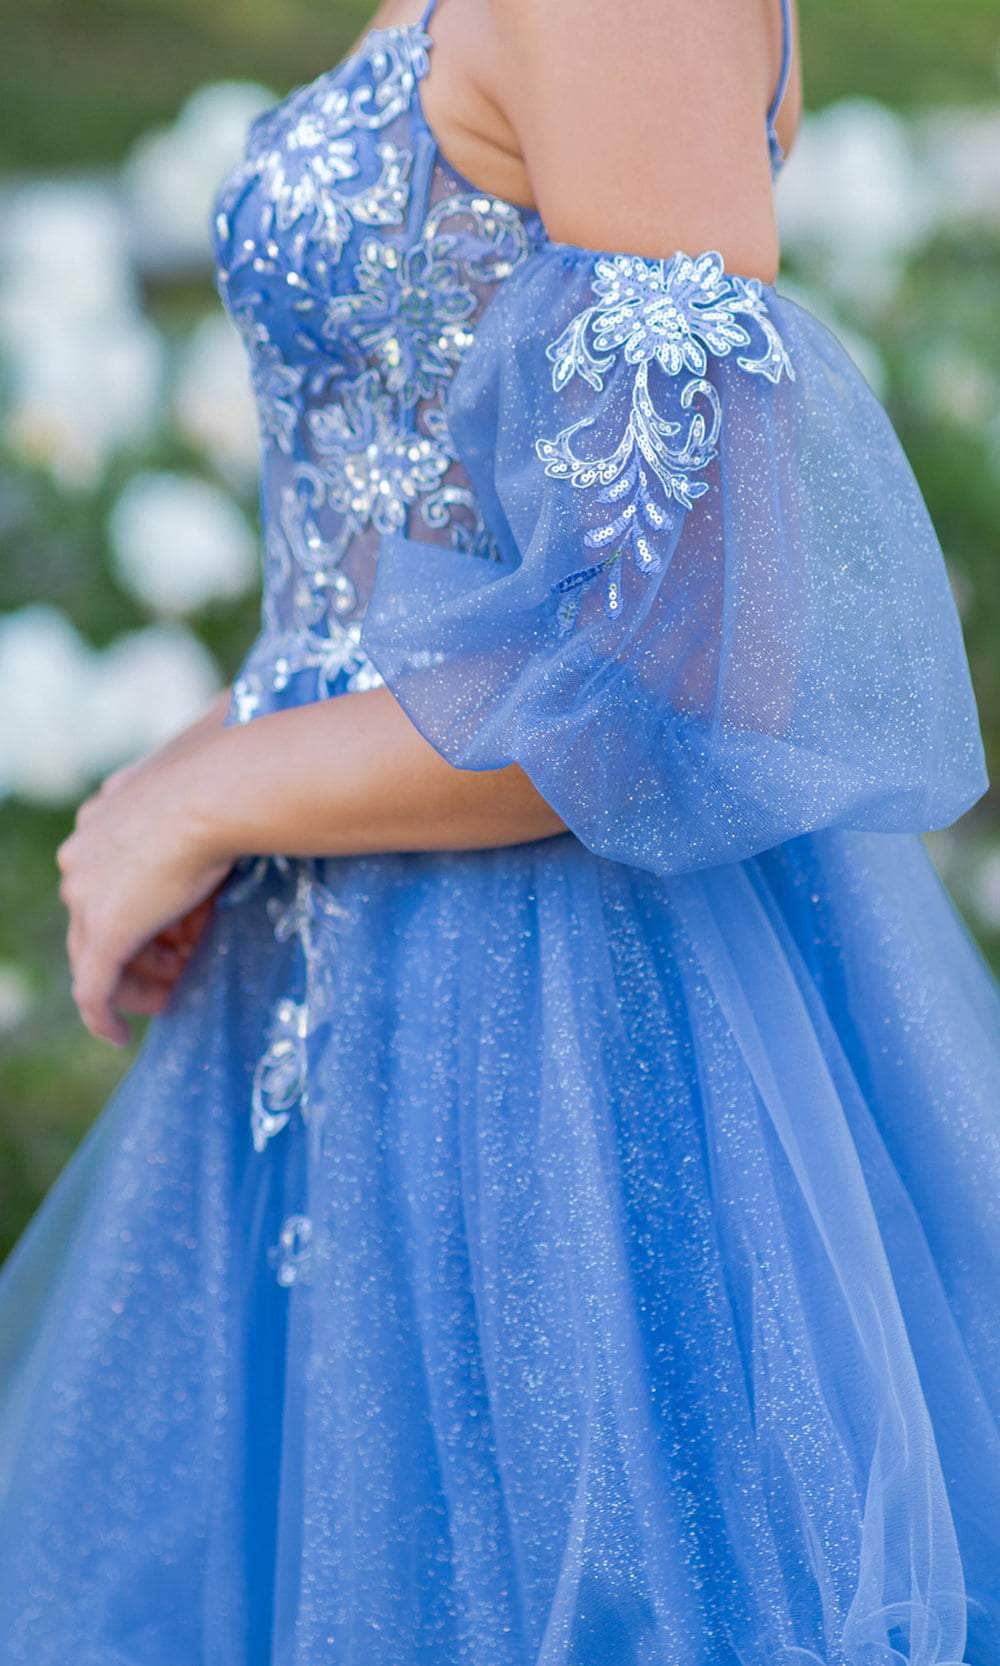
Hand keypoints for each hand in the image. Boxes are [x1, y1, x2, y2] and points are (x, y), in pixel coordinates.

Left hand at [56, 715, 235, 1047]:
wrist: (221, 792)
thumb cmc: (227, 784)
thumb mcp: (204, 799)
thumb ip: (196, 818)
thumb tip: (229, 823)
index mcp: (99, 819)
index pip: (109, 880)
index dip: (146, 910)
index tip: (183, 929)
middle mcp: (80, 856)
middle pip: (97, 921)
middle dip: (143, 948)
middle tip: (182, 967)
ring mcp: (86, 897)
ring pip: (98, 956)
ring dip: (139, 977)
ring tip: (178, 990)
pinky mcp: (105, 933)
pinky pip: (92, 989)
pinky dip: (102, 1016)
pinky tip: (118, 1037)